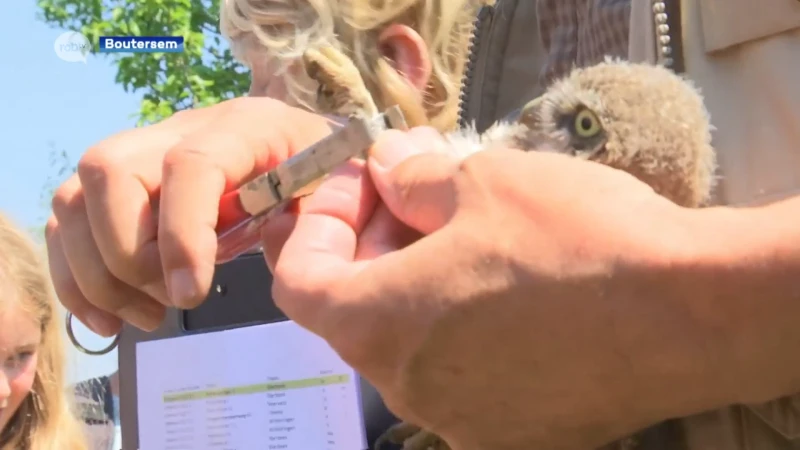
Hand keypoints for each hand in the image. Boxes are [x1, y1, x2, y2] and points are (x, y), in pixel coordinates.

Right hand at [47, 97, 334, 335]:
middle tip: (173, 301)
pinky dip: (76, 277)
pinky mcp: (123, 186)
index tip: (191, 295)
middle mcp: (182, 128)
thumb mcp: (338, 197)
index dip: (182, 233)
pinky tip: (111, 318)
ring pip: (74, 197)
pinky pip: (67, 222)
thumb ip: (313, 225)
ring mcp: (144, 152)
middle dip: (128, 254)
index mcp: (246, 126)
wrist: (310, 155)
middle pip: (108, 170)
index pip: (190, 165)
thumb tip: (281, 262)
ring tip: (147, 316)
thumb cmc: (329, 180)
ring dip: (96, 272)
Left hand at [265, 128, 731, 448]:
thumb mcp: (482, 181)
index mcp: (378, 326)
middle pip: (357, 312)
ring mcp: (461, 421)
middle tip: (421, 197)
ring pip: (415, 345)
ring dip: (423, 288)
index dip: (321, 225)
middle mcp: (407, 389)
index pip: (299, 282)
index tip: (367, 187)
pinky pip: (467, 376)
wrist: (690, 312)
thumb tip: (386, 169)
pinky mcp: (516, 435)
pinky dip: (468, 331)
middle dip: (376, 247)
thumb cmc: (573, 238)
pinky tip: (515, 292)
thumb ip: (412, 179)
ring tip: (476, 239)